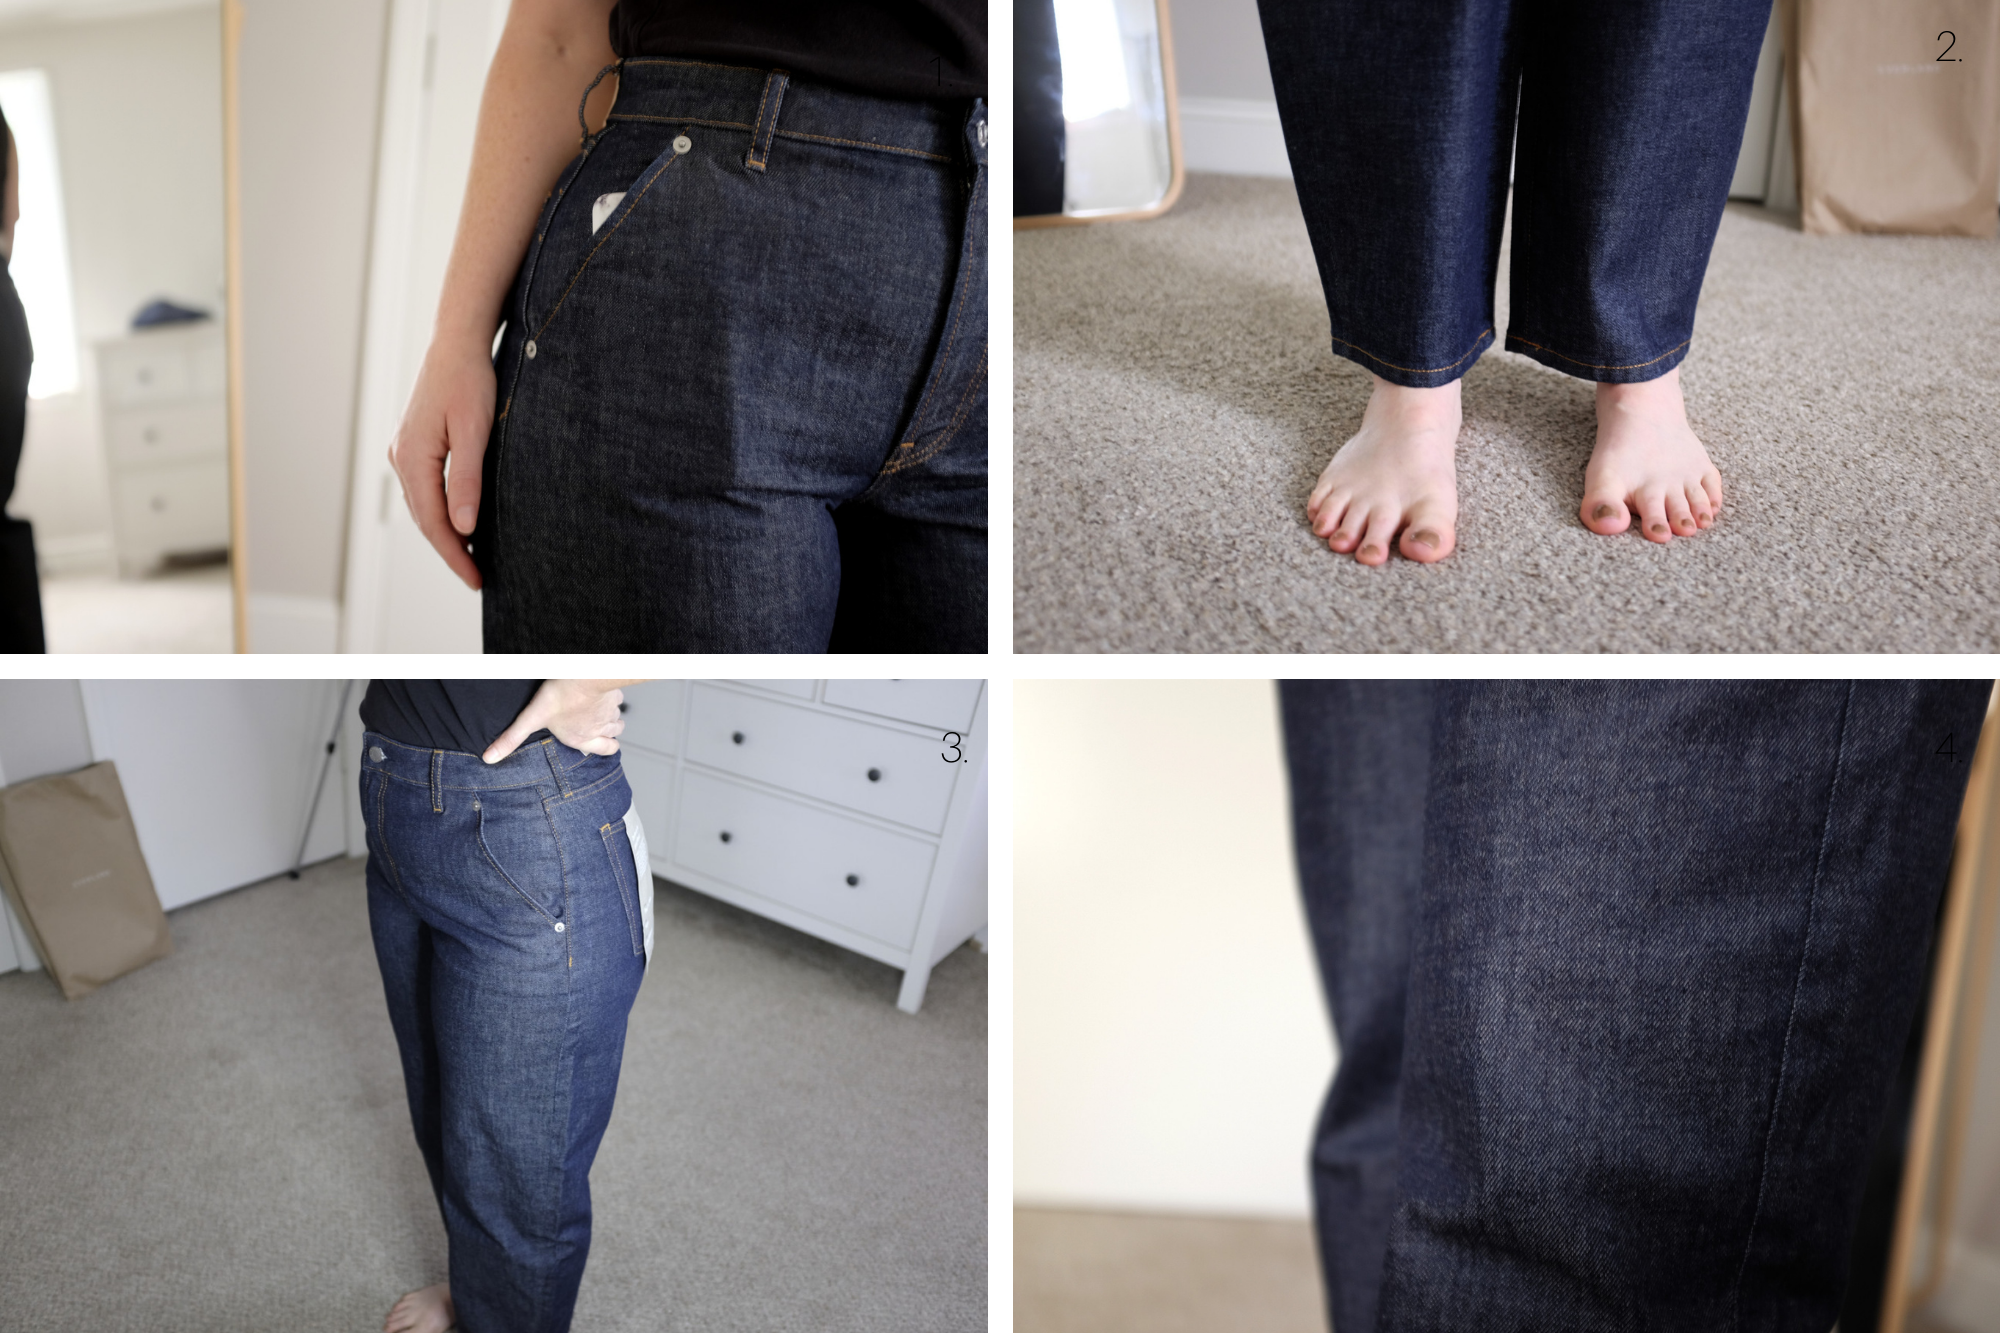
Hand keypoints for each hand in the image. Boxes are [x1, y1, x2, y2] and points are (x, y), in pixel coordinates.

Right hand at [390, 339, 496, 589]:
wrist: (457, 344)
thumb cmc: (470, 382)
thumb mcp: (476, 432)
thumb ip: (468, 480)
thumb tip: (464, 528)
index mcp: (413, 458)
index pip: (433, 522)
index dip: (455, 554)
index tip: (476, 579)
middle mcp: (401, 457)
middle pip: (424, 519)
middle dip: (450, 551)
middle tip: (478, 578)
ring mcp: (404, 451)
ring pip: (423, 506)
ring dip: (445, 534)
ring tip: (471, 558)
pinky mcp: (414, 445)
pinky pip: (425, 490)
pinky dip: (441, 512)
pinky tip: (460, 523)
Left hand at [485, 679, 639, 763]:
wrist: (583, 675)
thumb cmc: (562, 696)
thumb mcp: (531, 718)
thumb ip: (511, 739)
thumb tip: (490, 757)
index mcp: (582, 737)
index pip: (607, 750)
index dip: (606, 747)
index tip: (600, 743)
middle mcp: (600, 727)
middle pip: (614, 733)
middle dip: (607, 731)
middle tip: (596, 723)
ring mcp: (610, 712)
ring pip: (617, 718)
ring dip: (610, 716)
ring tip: (598, 709)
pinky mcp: (615, 696)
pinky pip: (617, 700)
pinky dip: (611, 698)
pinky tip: (600, 692)